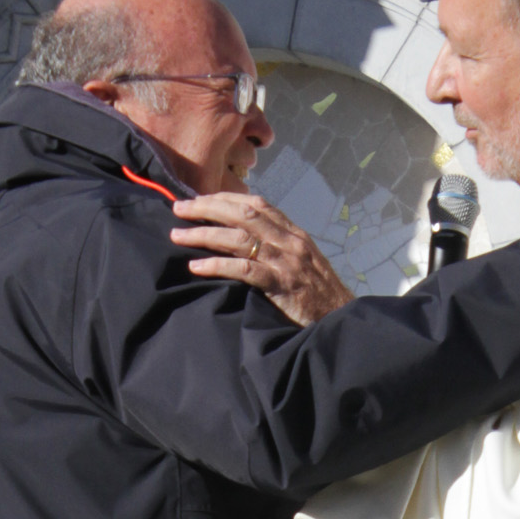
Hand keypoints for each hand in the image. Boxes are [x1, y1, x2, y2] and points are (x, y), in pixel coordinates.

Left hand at [172, 194, 352, 324]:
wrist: (340, 320)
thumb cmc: (318, 295)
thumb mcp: (301, 263)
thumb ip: (278, 248)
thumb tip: (245, 240)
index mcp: (294, 234)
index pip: (257, 204)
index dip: (225, 198)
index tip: (200, 199)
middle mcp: (290, 242)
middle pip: (243, 214)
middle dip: (208, 208)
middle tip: (179, 208)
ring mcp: (286, 263)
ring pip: (239, 238)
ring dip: (205, 234)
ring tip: (178, 236)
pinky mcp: (282, 286)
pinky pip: (244, 270)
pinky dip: (217, 266)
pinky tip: (196, 266)